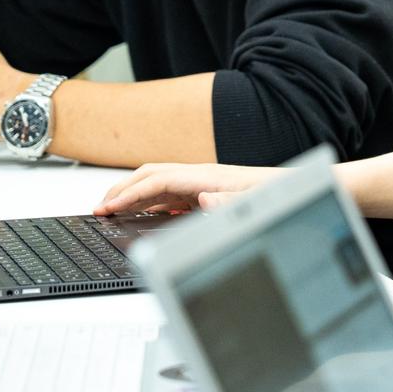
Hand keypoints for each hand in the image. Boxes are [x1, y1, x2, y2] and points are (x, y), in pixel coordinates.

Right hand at [95, 163, 281, 214]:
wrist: (292, 188)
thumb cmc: (274, 194)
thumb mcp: (252, 202)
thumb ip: (227, 203)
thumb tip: (201, 199)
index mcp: (206, 176)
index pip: (157, 182)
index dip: (129, 195)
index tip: (107, 208)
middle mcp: (200, 176)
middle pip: (150, 177)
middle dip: (122, 190)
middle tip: (99, 208)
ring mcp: (201, 183)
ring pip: (158, 186)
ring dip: (133, 196)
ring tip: (112, 211)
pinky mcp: (206, 192)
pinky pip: (171, 196)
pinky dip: (150, 203)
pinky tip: (144, 215)